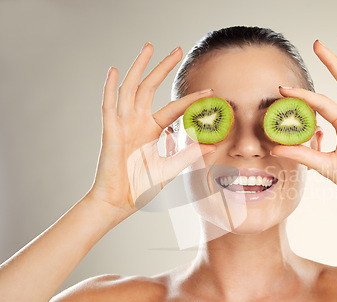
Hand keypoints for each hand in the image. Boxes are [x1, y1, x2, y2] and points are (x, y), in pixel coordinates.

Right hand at [87, 43, 215, 217]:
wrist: (120, 202)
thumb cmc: (142, 186)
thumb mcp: (171, 168)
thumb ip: (189, 155)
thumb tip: (211, 145)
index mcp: (151, 130)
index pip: (173, 108)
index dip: (190, 99)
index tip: (210, 91)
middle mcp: (137, 122)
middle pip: (150, 87)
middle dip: (162, 67)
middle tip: (177, 49)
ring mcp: (122, 124)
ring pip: (130, 88)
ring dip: (139, 67)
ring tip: (149, 47)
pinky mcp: (110, 131)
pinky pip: (108, 105)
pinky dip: (109, 87)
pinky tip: (112, 70)